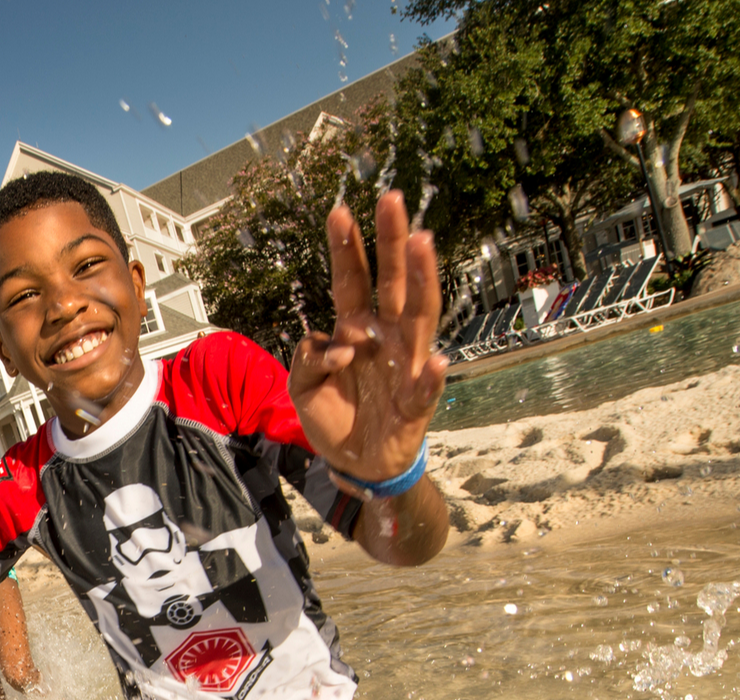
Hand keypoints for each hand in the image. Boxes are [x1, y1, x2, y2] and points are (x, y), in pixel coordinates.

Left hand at [287, 191, 448, 486]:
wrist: (356, 461)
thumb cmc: (335, 414)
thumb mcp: (303, 386)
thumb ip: (308, 358)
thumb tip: (335, 345)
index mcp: (355, 329)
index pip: (351, 281)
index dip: (346, 249)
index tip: (338, 211)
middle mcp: (386, 337)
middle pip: (391, 282)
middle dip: (391, 240)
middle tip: (391, 197)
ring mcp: (406, 365)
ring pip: (419, 316)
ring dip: (422, 279)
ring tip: (422, 243)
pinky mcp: (417, 403)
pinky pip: (427, 387)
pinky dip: (433, 375)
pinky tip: (437, 359)